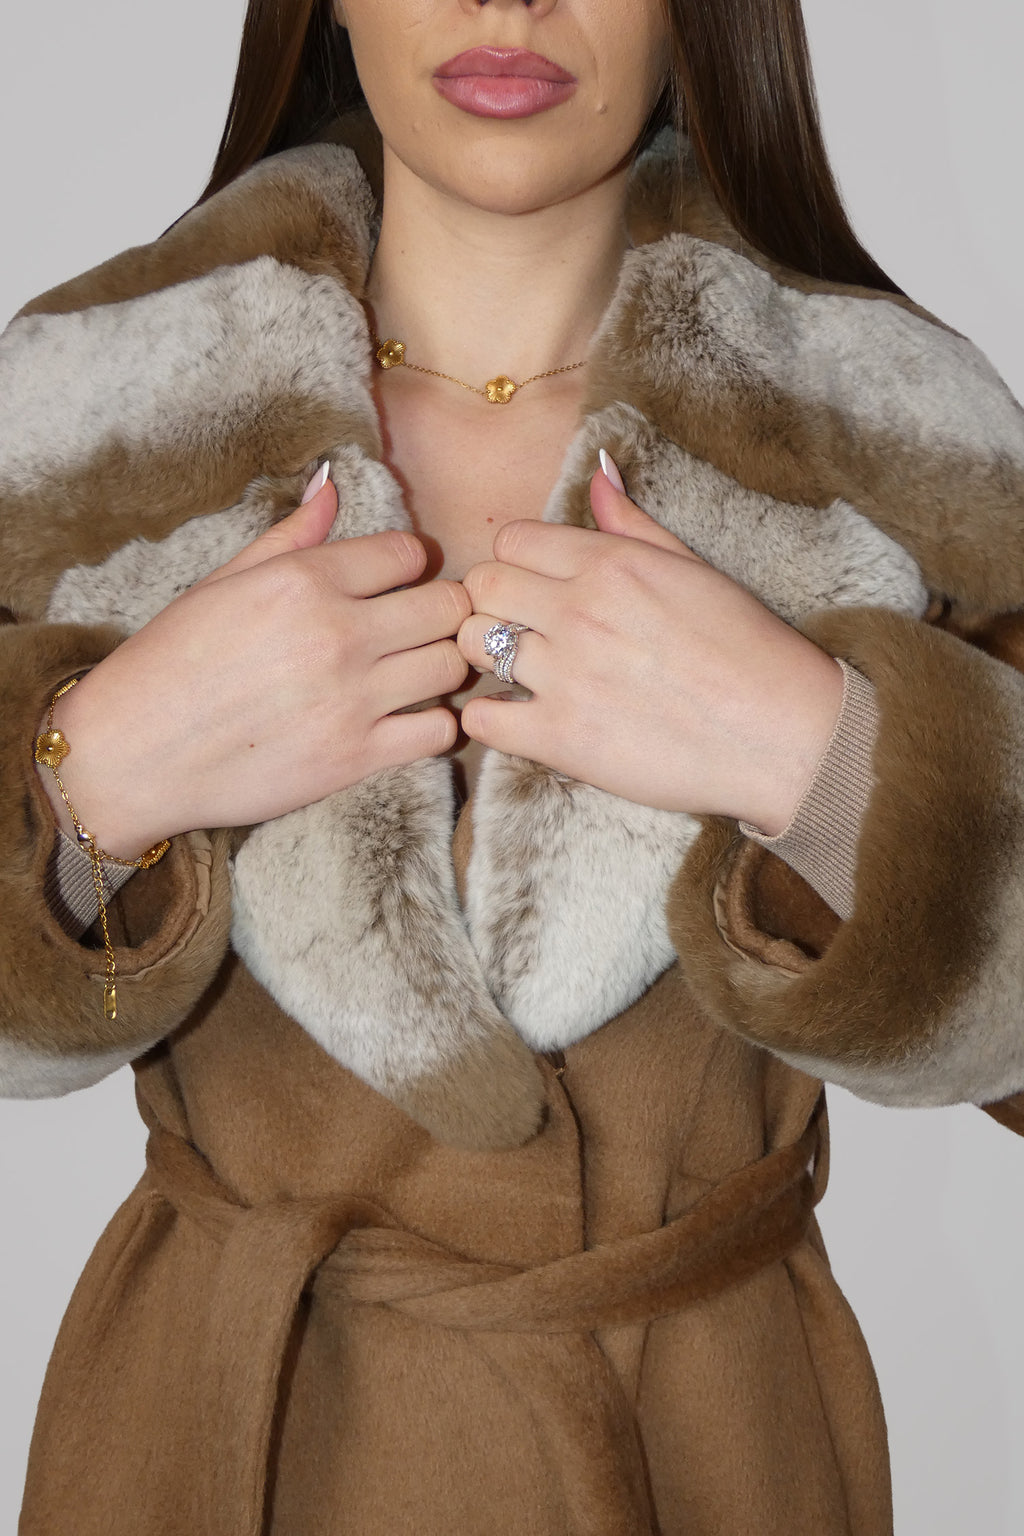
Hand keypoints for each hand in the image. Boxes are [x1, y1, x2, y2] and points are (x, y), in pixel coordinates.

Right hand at [44, 469, 470, 856]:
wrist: (133, 755)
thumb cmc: (169, 664)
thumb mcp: (220, 585)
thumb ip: (287, 537)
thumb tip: (331, 484)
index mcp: (302, 582)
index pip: (407, 552)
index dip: (409, 565)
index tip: (395, 584)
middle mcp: (336, 635)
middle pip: (447, 606)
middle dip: (441, 611)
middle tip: (418, 626)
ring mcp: (351, 699)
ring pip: (452, 666)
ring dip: (443, 665)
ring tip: (415, 671)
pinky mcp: (355, 758)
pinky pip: (440, 733)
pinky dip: (436, 726)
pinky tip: (409, 720)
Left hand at [458, 455, 842, 832]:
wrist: (784, 736)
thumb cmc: (747, 650)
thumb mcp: (693, 569)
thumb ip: (632, 525)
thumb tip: (596, 472)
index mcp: (611, 564)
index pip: (511, 541)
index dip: (517, 565)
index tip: (537, 591)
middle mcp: (580, 611)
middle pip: (483, 587)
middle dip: (494, 606)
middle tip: (523, 632)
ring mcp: (567, 675)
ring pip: (472, 646)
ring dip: (487, 660)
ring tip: (522, 675)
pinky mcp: (562, 738)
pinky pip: (480, 718)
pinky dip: (489, 719)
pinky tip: (520, 719)